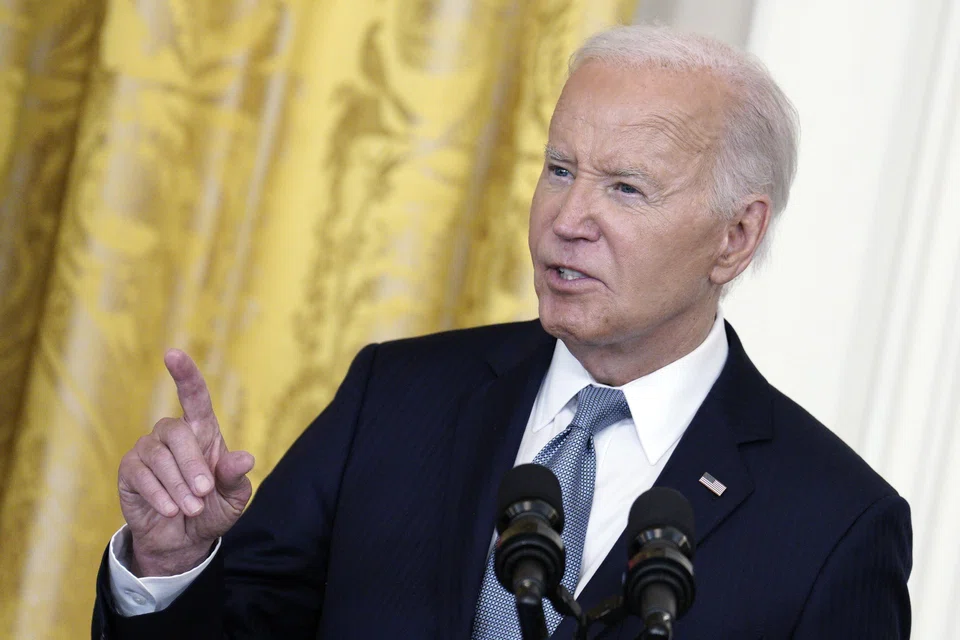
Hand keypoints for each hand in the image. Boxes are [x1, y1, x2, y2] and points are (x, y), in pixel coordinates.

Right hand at [118, 349, 254, 576]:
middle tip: (204, 494)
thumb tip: (245, 458)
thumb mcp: (233, 497)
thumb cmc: (212, 509)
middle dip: (192, 465)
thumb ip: (236, 477)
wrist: (184, 540)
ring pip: (159, 457)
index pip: (193, 396)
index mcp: (202, 431)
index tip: (173, 354)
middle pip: (177, 432)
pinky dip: (159, 495)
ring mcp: (148, 451)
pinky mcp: (130, 471)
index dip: (184, 374)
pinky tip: (171, 510)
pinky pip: (140, 475)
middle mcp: (173, 434)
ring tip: (191, 509)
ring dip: (178, 486)